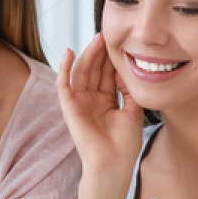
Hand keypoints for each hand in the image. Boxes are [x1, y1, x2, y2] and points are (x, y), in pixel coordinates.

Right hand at [55, 33, 144, 175]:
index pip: (107, 75)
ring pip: (81, 73)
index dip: (112, 59)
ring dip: (87, 55)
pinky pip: (63, 84)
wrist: (113, 163)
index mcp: (106, 102)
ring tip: (96, 39)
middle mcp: (91, 101)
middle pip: (94, 71)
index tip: (120, 43)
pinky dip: (64, 68)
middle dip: (100, 53)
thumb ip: (129, 89)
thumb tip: (125, 68)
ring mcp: (79, 103)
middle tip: (107, 35)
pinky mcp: (69, 107)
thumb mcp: (133, 111)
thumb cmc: (124, 144)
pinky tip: (69, 52)